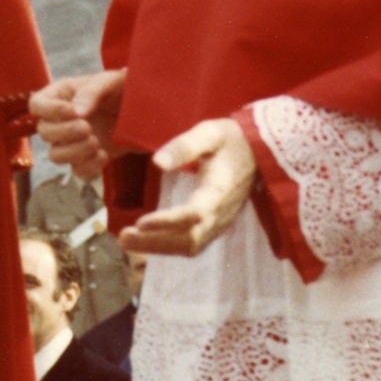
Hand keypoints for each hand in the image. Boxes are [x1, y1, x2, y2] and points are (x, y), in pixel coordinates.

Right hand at [29, 69, 126, 175]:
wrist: (148, 109)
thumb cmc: (125, 88)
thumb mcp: (110, 81)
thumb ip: (91, 92)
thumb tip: (76, 112)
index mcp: (61, 95)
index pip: (37, 105)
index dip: (49, 111)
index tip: (73, 112)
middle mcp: (62, 120)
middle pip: (44, 132)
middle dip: (64, 133)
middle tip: (88, 128)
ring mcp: (73, 142)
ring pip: (55, 155)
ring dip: (74, 152)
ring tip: (96, 143)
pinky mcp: (89, 159)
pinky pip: (78, 171)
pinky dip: (89, 168)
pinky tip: (104, 156)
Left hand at [120, 118, 256, 257]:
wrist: (258, 153)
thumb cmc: (231, 140)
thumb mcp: (209, 132)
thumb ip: (184, 146)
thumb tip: (157, 162)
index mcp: (220, 190)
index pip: (194, 214)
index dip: (168, 222)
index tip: (140, 222)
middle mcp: (221, 214)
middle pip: (189, 239)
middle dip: (154, 242)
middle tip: (122, 236)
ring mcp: (220, 223)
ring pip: (189, 246)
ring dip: (157, 248)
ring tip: (126, 240)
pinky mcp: (215, 227)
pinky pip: (192, 244)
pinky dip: (167, 247)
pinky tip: (145, 240)